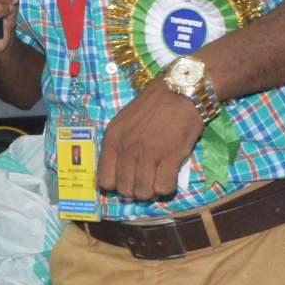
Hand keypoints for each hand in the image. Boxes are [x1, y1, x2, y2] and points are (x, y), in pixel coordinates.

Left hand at [96, 84, 204, 200]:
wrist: (179, 92)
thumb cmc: (152, 107)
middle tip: (146, 181)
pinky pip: (164, 187)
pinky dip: (167, 188)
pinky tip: (169, 177)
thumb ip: (118, 146)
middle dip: (135, 190)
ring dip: (152, 191)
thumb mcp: (124, 123)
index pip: (105, 181)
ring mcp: (149, 153)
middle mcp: (127, 148)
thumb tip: (117, 174)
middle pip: (125, 190)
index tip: (127, 181)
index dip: (116, 186)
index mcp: (113, 140)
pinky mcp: (171, 156)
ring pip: (143, 192)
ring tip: (158, 180)